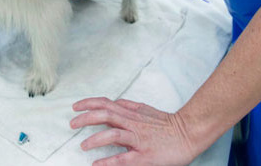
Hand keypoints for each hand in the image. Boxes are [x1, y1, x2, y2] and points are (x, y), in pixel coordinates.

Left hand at [70, 97, 196, 165]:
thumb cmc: (167, 124)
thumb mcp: (146, 110)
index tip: (75, 106)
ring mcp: (139, 140)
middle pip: (105, 115)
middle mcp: (133, 124)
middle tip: (72, 124)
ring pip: (113, 135)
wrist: (189, 133)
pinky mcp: (145, 155)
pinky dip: (109, 162)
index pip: (106, 103)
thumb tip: (116, 101)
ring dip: (95, 140)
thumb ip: (129, 106)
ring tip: (83, 145)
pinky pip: (124, 158)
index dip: (88, 103)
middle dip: (86, 118)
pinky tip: (97, 165)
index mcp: (132, 113)